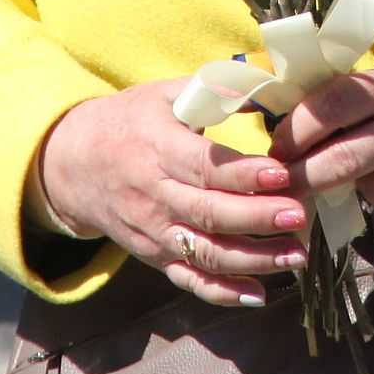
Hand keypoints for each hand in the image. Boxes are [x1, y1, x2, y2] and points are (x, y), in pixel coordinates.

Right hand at [35, 79, 315, 308]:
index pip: (203, 166)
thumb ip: (212, 89)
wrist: (74, 165)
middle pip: (208, 213)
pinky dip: (222, 292)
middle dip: (257, 218)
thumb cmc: (130, 122)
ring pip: (204, 252)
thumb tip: (266, 79)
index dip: (243, 173)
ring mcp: (153, 231)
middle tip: (298, 215)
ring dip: (252, 259)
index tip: (282, 173)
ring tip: (296, 255)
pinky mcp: (155, 256)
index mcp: (157, 148)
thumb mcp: (164, 94)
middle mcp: (153, 195)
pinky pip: (189, 280)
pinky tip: (259, 294)